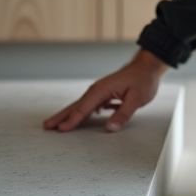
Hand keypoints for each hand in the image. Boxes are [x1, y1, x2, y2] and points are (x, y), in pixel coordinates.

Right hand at [43, 48, 168, 132]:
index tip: (60, 129)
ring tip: (58, 124)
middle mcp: (98, 89)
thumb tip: (110, 128)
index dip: (72, 120)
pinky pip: (89, 106)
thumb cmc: (143, 79)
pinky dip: (81, 113)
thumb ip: (123, 114)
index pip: (83, 108)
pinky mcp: (105, 94)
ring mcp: (100, 91)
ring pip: (81, 105)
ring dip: (69, 115)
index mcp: (102, 89)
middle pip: (76, 106)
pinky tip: (78, 119)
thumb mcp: (137, 98)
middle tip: (46, 125)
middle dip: (61, 116)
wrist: (148, 66)